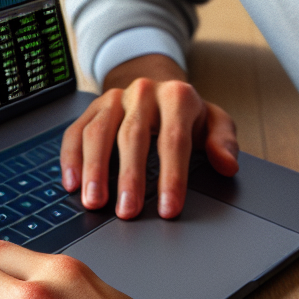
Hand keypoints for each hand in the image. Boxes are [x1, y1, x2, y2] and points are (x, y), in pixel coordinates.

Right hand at [61, 53, 238, 219]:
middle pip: (133, 135)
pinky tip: (72, 184)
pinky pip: (75, 131)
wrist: (156, 85)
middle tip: (128, 212)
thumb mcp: (213, 121)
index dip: (172, 176)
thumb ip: (223, 141)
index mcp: (176, 97)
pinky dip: (71, 158)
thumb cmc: (185, 113)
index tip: (168, 209)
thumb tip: (227, 164)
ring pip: (98, 132)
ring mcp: (114, 98)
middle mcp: (143, 93)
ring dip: (95, 169)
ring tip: (94, 203)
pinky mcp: (92, 107)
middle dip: (130, 177)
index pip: (174, 139)